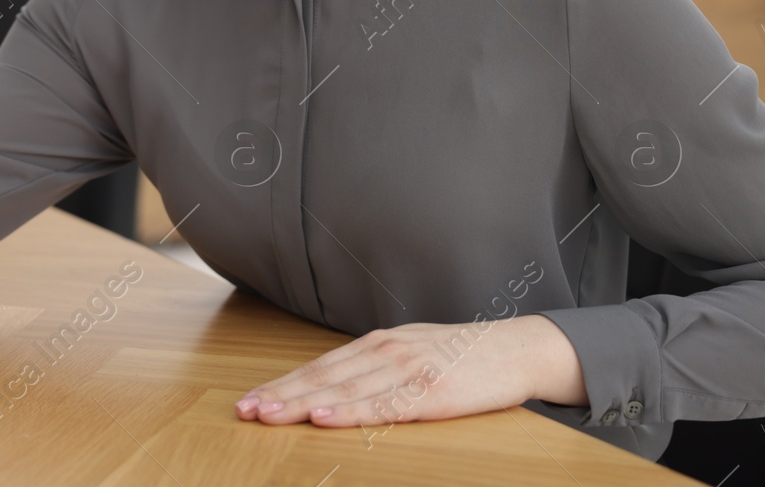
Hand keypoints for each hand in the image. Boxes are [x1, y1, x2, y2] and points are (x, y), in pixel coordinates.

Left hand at [234, 315, 584, 429]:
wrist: (520, 349)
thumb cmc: (464, 356)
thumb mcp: (412, 354)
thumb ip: (376, 368)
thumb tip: (336, 388)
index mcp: (378, 344)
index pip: (319, 367)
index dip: (282, 384)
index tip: (250, 399)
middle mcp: (386, 351)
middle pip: (322, 377)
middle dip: (280, 394)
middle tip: (244, 410)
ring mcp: (408, 370)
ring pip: (344, 390)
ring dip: (301, 404)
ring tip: (268, 414)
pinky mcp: (432, 392)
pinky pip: (383, 406)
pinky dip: (350, 412)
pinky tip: (324, 418)